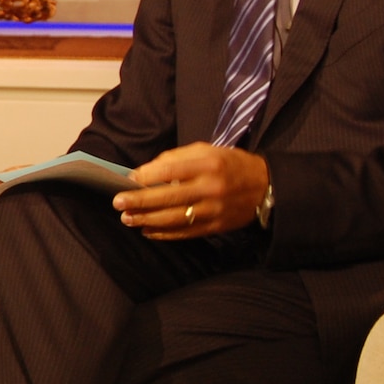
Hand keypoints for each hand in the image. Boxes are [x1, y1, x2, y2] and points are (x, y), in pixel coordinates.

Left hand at [113, 142, 269, 239]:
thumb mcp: (207, 150)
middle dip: (140, 201)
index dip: (146, 176)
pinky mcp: (216, 226)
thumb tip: (146, 170)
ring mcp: (214, 210)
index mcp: (208, 164)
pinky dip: (164, 233)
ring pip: (175, 218)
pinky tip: (147, 231)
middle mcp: (211, 188)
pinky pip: (186, 232)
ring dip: (147, 220)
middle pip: (169, 197)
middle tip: (118, 203)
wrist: (266, 187)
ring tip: (128, 218)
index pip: (170, 170)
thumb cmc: (229, 164)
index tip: (129, 179)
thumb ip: (177, 157)